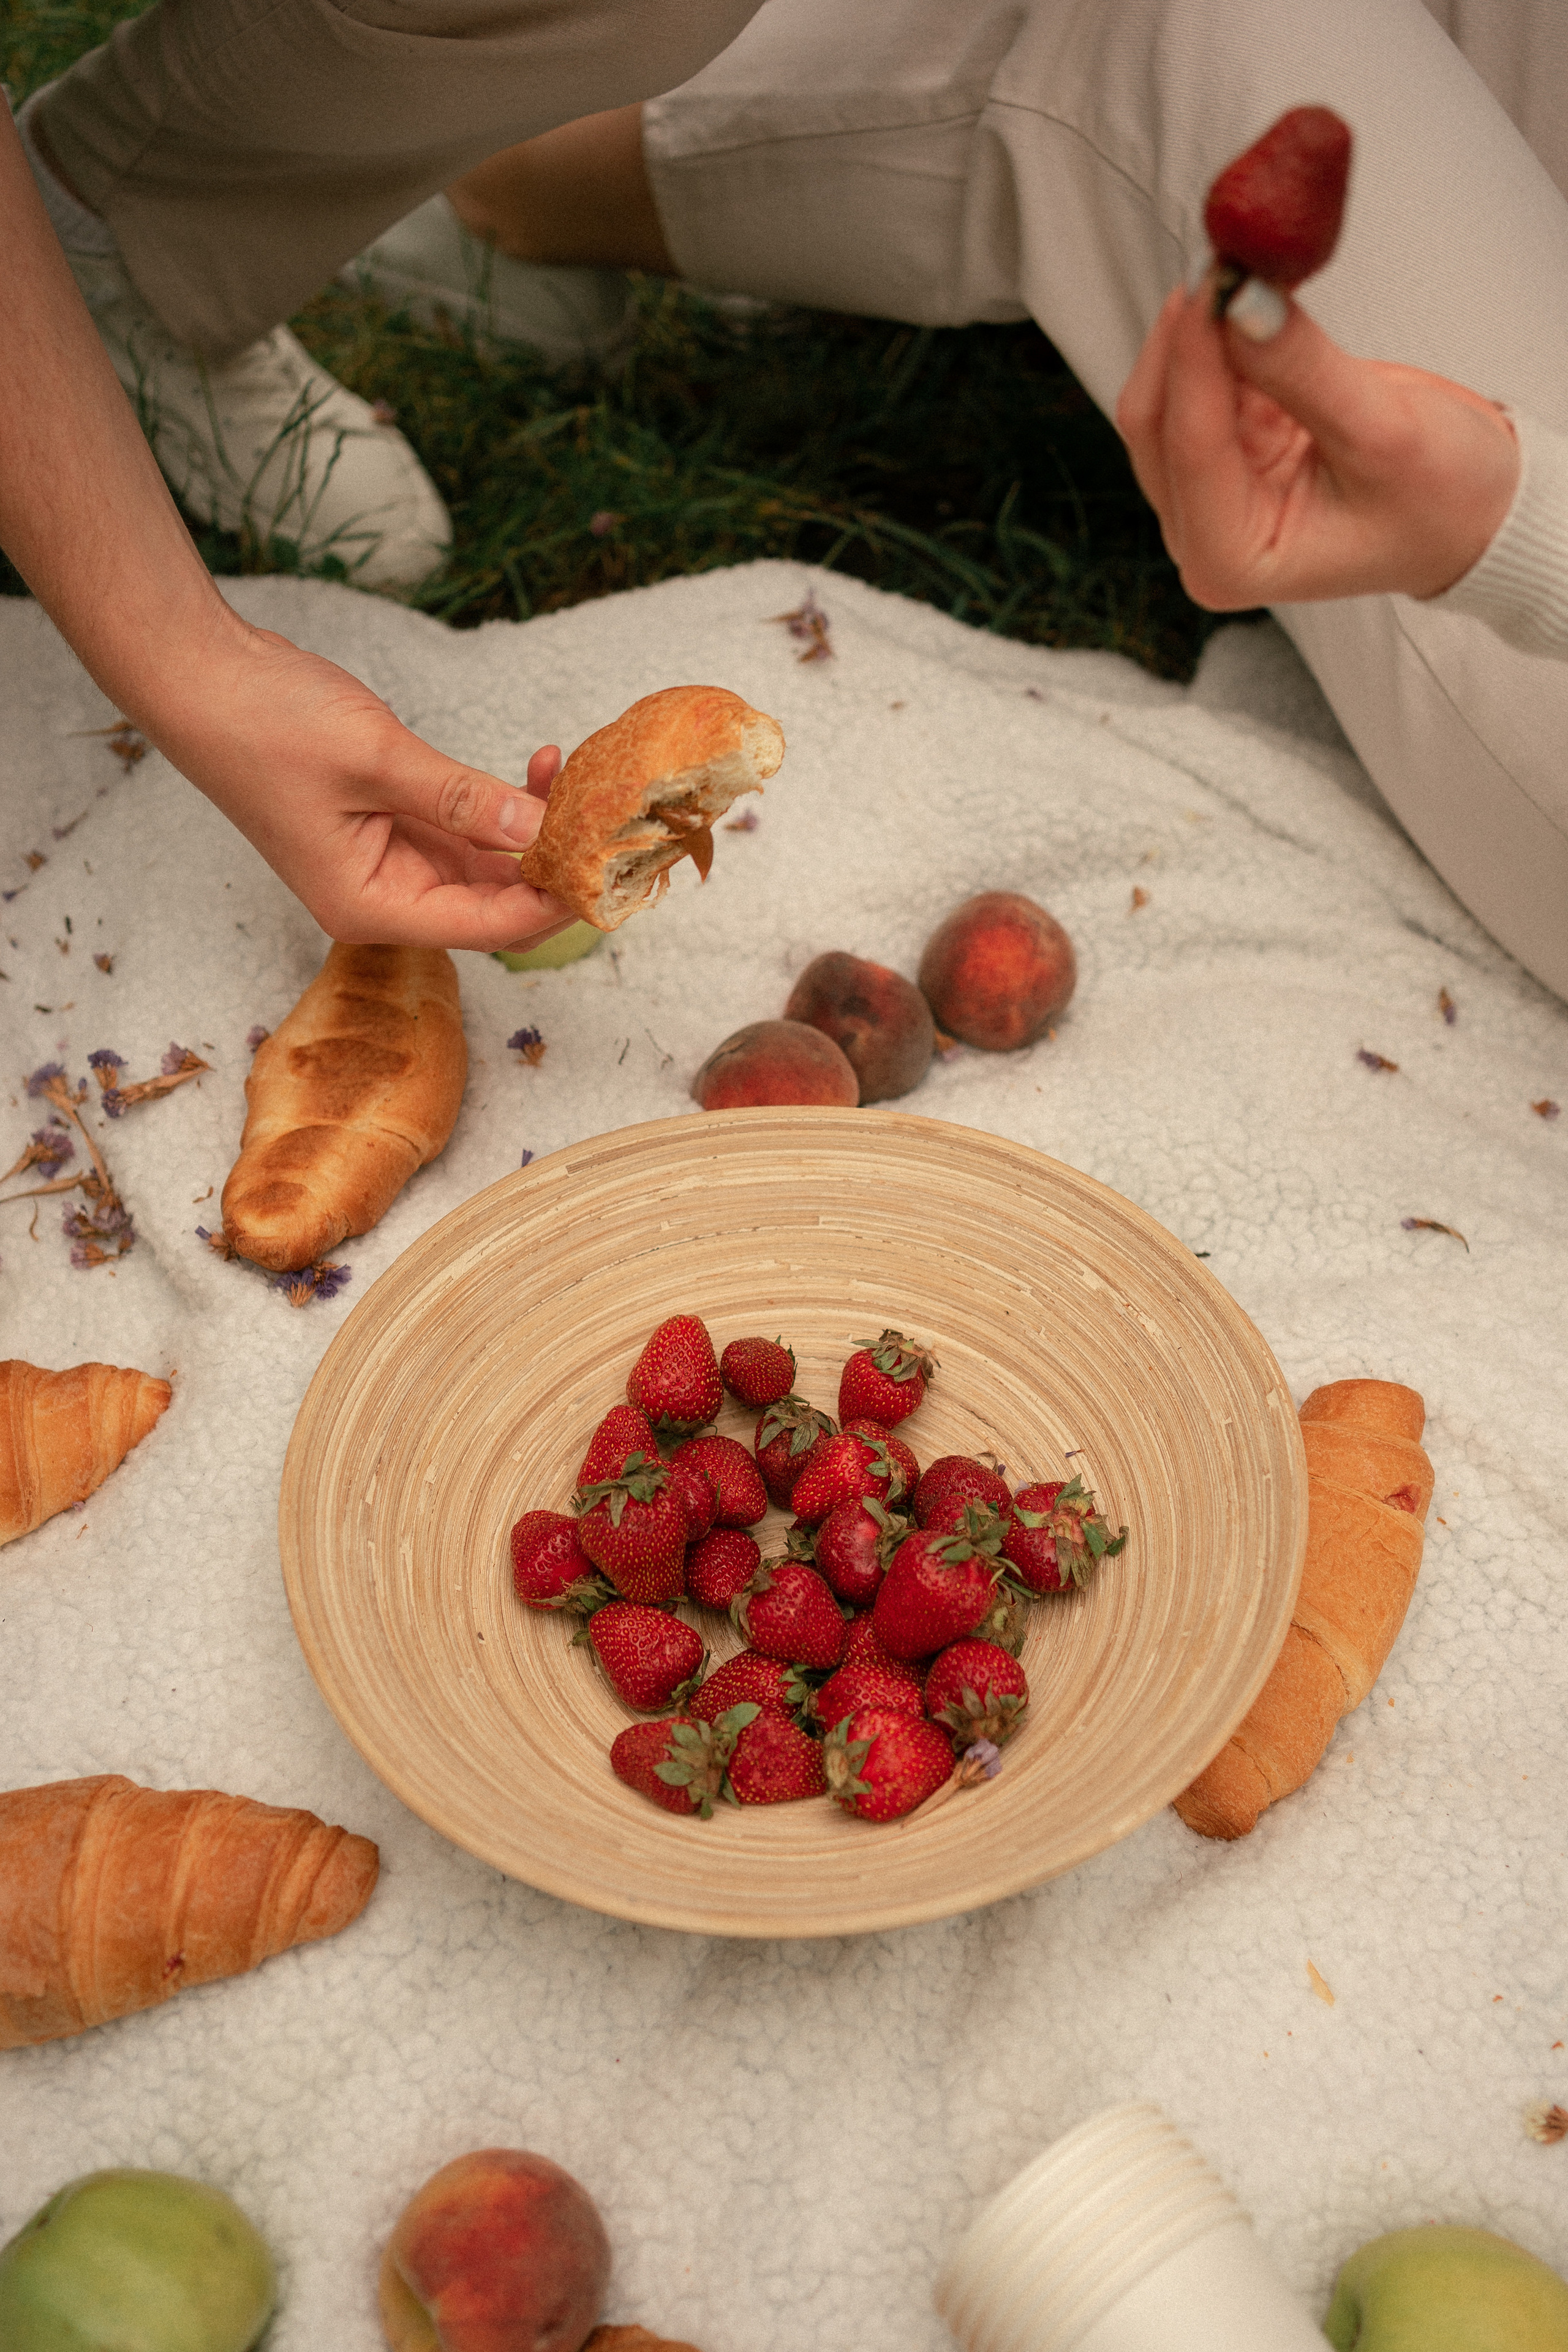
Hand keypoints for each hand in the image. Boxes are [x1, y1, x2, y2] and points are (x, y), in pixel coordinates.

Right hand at [138, 613, 573, 950]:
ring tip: (580, 779)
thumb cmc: (267, 725)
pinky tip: (542, 770)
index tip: (606, 865)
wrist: (204, 679)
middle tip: (610, 818)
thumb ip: (461, 799)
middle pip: (496, 907)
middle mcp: (384, 897)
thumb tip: (537, 827)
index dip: (552, 901)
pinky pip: (470, 831)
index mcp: (370, 906)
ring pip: (489, 867)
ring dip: (535, 829)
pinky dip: (505, 806)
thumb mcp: (377, 760)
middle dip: (553, 866)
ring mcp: (392, 862)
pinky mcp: (397, 824)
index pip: (487, 927)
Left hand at [1115, 276, 1519, 608]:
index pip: (1189, 447)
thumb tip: (1240, 303)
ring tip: (1247, 272)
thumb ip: (1302, 370)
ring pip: (1169, 397)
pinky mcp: (1227, 451)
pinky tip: (1251, 298)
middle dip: (1188, 341)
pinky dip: (1220, 337)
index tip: (1219, 277)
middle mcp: (1204, 536)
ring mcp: (1207, 495)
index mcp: (1232, 561)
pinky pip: (1200, 383)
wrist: (1476, 512)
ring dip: (1201, 333)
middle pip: (1156, 424)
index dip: (1196, 354)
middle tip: (1229, 263)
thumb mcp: (1383, 434)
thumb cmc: (1442, 503)